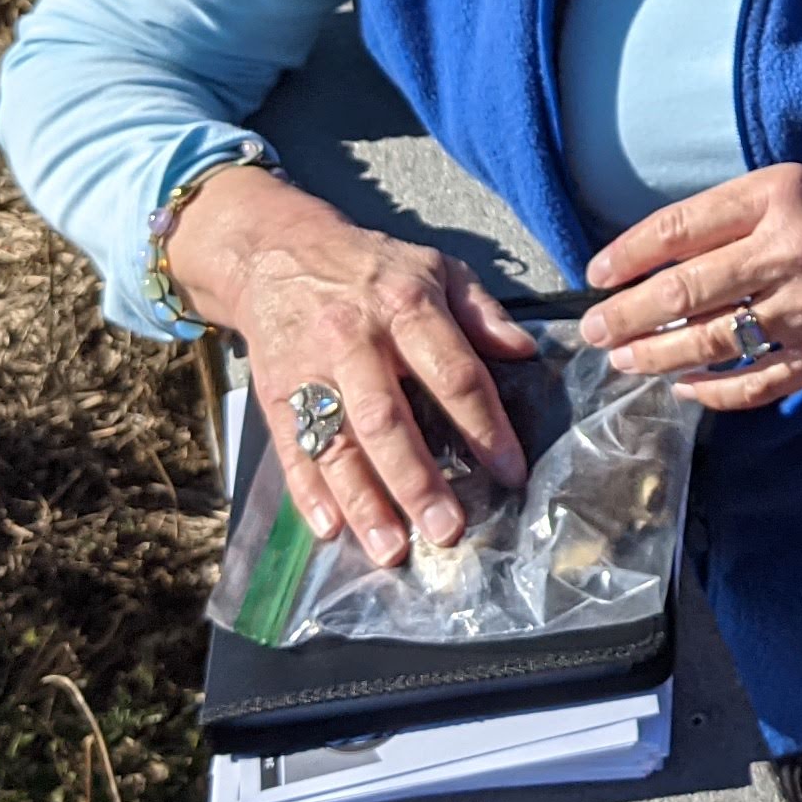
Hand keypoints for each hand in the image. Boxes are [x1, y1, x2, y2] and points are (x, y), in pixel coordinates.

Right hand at [164, 165, 538, 565]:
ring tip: (392, 549)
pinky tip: (330, 529)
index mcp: (406, 307)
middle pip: (388, 419)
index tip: (512, 473)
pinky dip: (308, 492)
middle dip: (418, 480)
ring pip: (337, 443)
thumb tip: (526, 354)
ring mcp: (310, 369)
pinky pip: (291, 449)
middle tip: (448, 531)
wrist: (274, 252)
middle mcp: (356, 341)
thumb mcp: (436, 268)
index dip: (485, 427)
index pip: (454, 374)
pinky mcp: (275, 393)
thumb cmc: (371, 268)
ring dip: (363, 500)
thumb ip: (482, 313)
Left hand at [580, 166, 801, 410]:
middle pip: (683, 290)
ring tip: (624, 361)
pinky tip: (686, 390)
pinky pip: (757, 381)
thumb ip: (746, 215)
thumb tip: (668, 256)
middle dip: (625, 315)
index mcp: (781, 194)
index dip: (627, 254)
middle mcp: (792, 249)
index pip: (680, 228)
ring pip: (711, 341)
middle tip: (591, 332)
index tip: (595, 274)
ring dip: (657, 356)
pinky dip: (714, 391)